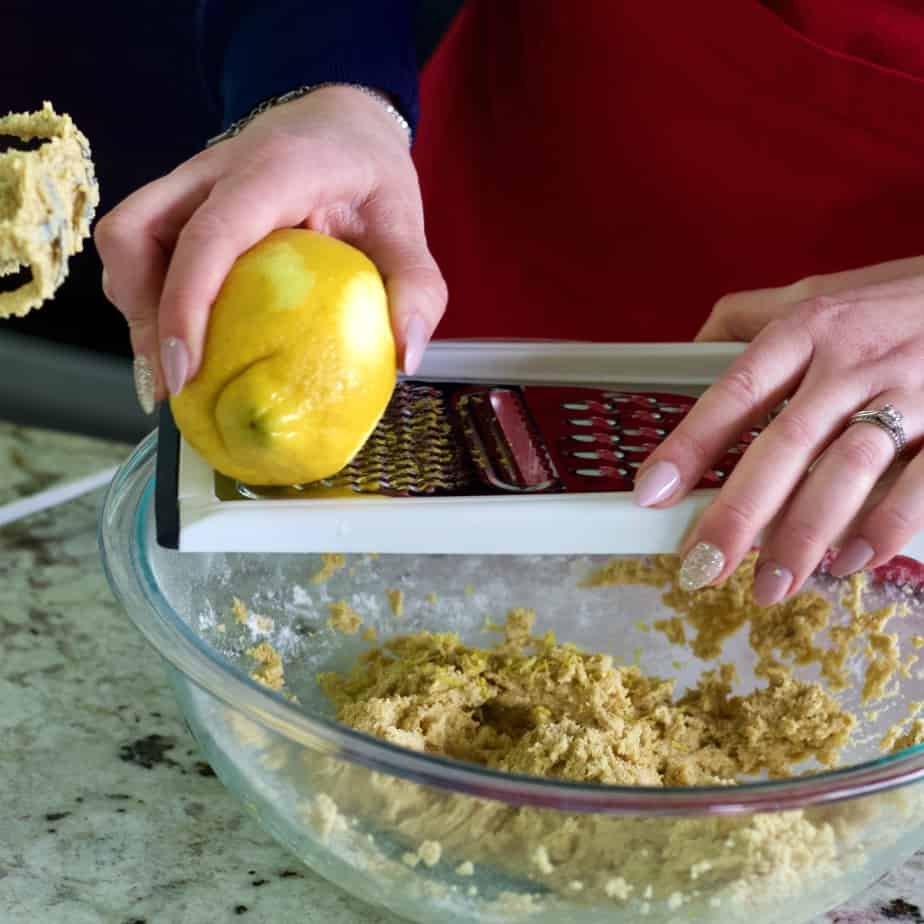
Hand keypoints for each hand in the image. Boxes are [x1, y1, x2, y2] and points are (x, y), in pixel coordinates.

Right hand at [95, 86, 445, 410]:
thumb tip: (405, 357)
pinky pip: (138, 245)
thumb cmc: (369, 172)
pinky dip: (145, 294)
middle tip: (174, 382)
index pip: (209, 234)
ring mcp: (187, 183)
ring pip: (125, 239)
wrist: (339, 119)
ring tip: (169, 368)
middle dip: (144, 316)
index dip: (185, 303)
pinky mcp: (179, 201)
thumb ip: (417, 286)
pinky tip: (176, 336)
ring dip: (136, 307)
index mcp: (273, 173)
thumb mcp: (407, 223)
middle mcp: (214, 171)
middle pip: (136, 234)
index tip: (184, 369)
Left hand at [632, 256, 923, 603]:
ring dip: (806, 532)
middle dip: (740, 510)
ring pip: (848, 468)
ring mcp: (909, 393)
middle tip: (702, 565)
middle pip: (785, 443)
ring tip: (770, 586)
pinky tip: (851, 562)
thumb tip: (689, 349)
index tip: (651, 493)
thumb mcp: (820, 292)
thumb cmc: (900, 297)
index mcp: (808, 329)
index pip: (737, 391)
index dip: (691, 443)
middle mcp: (852, 362)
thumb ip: (748, 318)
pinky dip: (887, 524)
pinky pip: (921, 480)